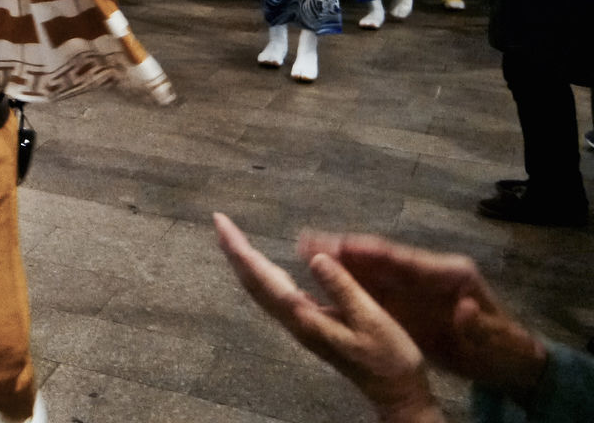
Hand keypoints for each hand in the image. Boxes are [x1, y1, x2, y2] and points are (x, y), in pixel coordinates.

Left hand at [215, 214, 442, 421]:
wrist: (396, 393)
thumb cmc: (388, 358)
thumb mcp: (370, 318)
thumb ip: (342, 287)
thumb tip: (314, 257)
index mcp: (304, 316)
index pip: (262, 276)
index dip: (240, 248)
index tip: (221, 222)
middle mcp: (295, 320)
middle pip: (253, 281)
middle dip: (234, 250)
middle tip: (219, 221)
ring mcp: (300, 324)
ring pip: (260, 288)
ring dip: (244, 261)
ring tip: (232, 237)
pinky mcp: (309, 324)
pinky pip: (273, 293)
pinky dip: (261, 272)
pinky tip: (261, 265)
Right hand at [298, 230, 547, 399]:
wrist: (507, 362)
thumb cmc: (504, 348)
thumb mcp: (496, 339)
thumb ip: (478, 324)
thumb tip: (466, 311)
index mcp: (449, 274)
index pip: (405, 259)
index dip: (372, 252)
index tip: (342, 244)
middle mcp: (425, 272)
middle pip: (380, 258)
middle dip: (344, 248)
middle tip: (307, 239)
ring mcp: (412, 286)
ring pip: (370, 269)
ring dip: (339, 259)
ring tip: (304, 249)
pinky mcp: (404, 302)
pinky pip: (371, 288)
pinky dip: (347, 280)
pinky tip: (322, 278)